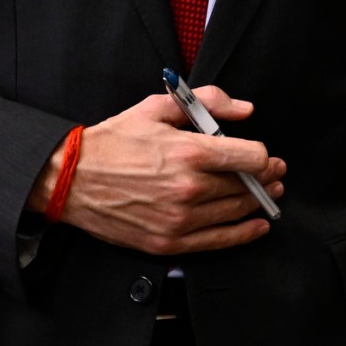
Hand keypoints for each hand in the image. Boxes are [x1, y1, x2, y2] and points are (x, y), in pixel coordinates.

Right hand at [30, 87, 285, 255]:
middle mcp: (189, 188)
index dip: (266, 157)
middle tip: (275, 175)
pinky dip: (244, 234)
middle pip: (247, 186)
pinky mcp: (169, 242)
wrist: (70, 179)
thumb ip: (207, 102)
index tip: (269, 157)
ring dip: (258, 204)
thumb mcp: (156, 108)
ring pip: (236, 212)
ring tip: (266, 196)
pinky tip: (256, 226)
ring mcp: (180, 220)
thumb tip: (245, 109)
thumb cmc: (112, 142)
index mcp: (189, 152)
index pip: (251, 158)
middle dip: (266, 180)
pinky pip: (219, 241)